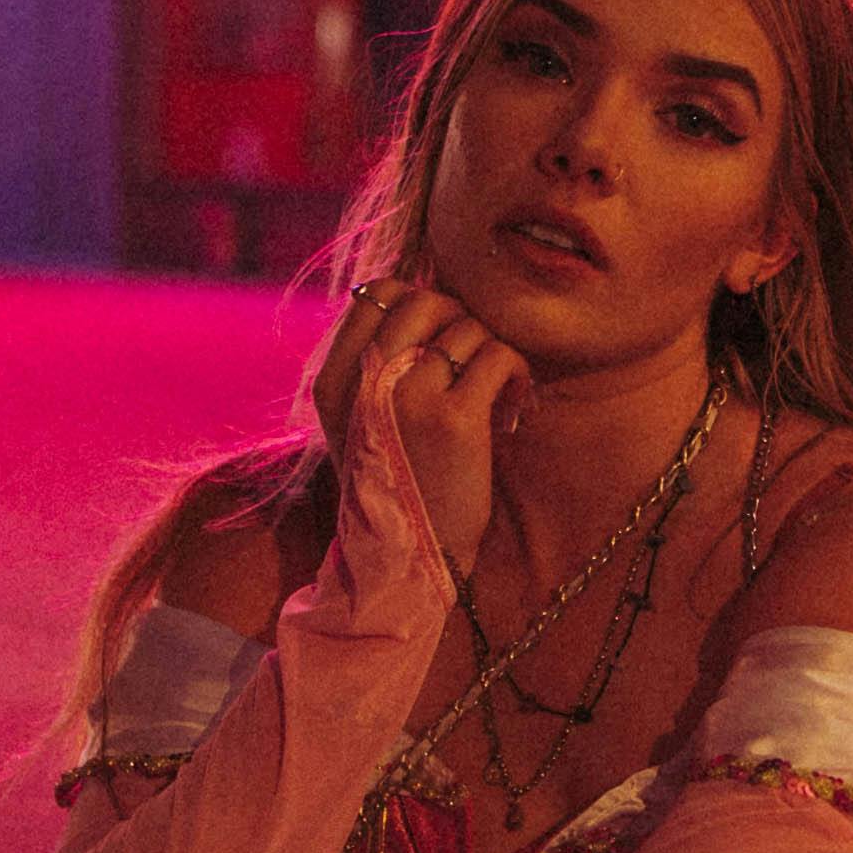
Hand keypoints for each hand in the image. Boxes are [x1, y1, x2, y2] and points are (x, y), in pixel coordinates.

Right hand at [335, 281, 527, 586]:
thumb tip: (421, 295)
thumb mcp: (359, 421)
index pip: (377, 293)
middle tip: (472, 365)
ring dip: (493, 354)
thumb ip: (373, 362)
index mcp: (335, 379)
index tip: (440, 341)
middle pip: (426, 300)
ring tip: (497, 393)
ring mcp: (409, 397)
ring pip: (468, 326)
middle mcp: (365, 380)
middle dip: (460, 323)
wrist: (411, 558)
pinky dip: (517, 375)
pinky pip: (499, 355)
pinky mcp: (456, 419)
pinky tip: (514, 408)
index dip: (420, 302)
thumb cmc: (397, 484)